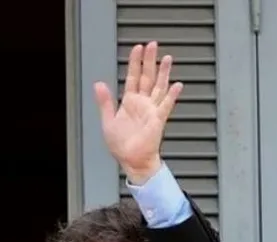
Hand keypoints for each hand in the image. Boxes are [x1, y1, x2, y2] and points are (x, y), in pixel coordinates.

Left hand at [94, 41, 181, 183]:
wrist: (132, 161)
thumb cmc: (121, 145)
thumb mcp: (108, 121)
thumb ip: (105, 102)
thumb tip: (98, 84)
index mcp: (129, 102)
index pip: (133, 76)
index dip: (135, 62)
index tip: (138, 48)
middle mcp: (142, 103)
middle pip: (147, 76)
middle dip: (150, 60)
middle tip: (153, 46)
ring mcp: (152, 110)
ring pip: (159, 86)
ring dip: (163, 72)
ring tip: (167, 58)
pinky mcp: (158, 119)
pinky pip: (166, 104)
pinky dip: (172, 95)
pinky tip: (178, 85)